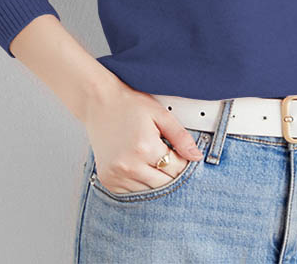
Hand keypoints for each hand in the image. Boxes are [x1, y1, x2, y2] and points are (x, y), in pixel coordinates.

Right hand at [82, 74, 204, 193]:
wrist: (99, 103)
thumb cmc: (130, 105)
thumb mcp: (160, 114)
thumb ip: (181, 137)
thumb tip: (197, 156)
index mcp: (145, 148)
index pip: (177, 169)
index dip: (184, 162)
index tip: (181, 154)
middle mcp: (129, 165)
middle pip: (164, 184)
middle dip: (172, 173)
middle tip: (169, 156)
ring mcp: (116, 175)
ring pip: (149, 191)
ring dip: (157, 180)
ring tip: (153, 159)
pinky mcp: (108, 180)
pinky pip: (133, 193)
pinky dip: (141, 183)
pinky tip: (141, 167)